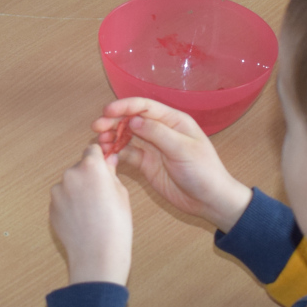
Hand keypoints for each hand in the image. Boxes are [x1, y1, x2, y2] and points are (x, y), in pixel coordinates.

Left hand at [49, 145, 132, 284]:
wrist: (97, 254)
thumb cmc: (116, 225)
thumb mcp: (121, 194)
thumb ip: (111, 173)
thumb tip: (108, 160)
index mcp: (91, 167)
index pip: (92, 150)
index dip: (99, 158)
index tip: (103, 168)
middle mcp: (71, 174)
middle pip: (79, 167)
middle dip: (88, 176)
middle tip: (101, 196)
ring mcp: (58, 191)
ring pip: (69, 184)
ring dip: (77, 191)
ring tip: (91, 212)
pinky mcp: (51, 207)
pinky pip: (62, 199)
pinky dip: (69, 205)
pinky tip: (81, 220)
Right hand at [93, 99, 252, 231]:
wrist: (210, 201)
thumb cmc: (204, 172)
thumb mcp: (183, 150)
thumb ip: (157, 133)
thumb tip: (133, 120)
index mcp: (174, 121)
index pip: (145, 107)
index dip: (125, 106)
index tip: (107, 111)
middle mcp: (161, 131)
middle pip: (132, 120)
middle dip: (113, 121)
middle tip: (96, 127)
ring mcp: (153, 148)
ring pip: (127, 137)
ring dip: (111, 137)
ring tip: (99, 143)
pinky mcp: (147, 164)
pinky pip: (128, 154)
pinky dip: (116, 153)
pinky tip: (107, 155)